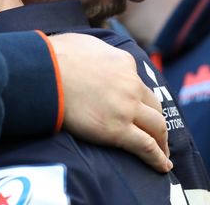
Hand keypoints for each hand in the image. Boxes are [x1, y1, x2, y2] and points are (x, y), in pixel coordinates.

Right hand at [48, 33, 170, 172]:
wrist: (46, 72)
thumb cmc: (56, 56)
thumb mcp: (84, 42)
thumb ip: (96, 49)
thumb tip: (91, 54)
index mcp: (124, 63)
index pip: (137, 81)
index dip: (137, 96)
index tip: (134, 107)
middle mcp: (132, 84)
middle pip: (154, 105)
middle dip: (156, 119)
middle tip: (155, 132)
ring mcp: (127, 108)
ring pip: (157, 127)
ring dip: (162, 140)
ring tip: (163, 153)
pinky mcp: (118, 130)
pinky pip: (146, 147)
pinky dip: (157, 158)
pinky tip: (162, 166)